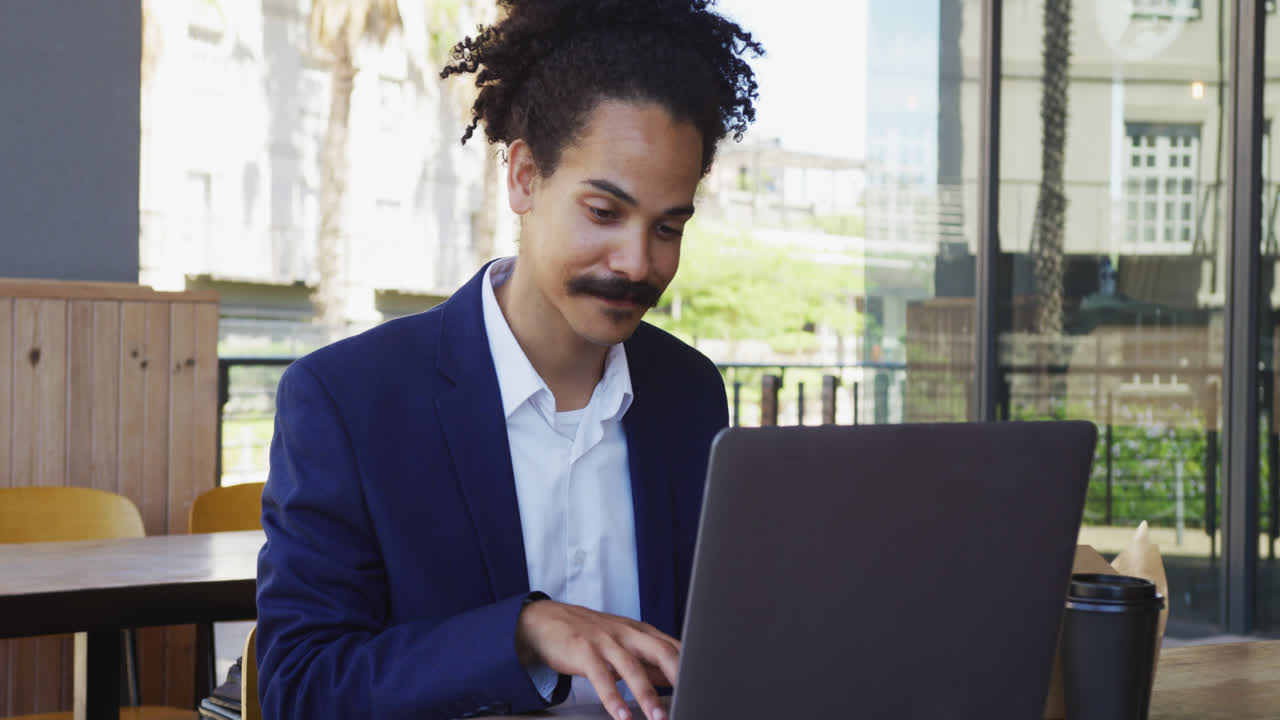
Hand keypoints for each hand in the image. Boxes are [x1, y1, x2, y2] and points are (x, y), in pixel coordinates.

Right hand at [516, 599, 679, 719]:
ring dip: (647, 695)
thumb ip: (648, 661)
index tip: (705, 684)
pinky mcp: (584, 652)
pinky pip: (601, 678)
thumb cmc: (589, 634)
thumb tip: (676, 679)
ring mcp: (605, 641)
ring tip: (659, 718)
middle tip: (692, 696)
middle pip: (660, 651)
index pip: (674, 646)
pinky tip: (621, 716)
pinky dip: (613, 698)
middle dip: (679, 675)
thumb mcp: (623, 644)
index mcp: (640, 630)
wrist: (545, 620)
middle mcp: (626, 633)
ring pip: (632, 667)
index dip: (691, 664)